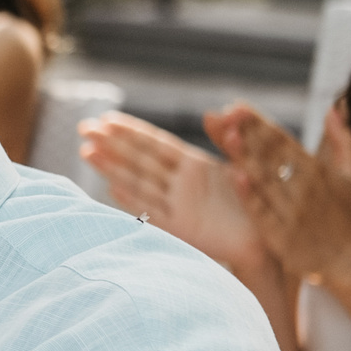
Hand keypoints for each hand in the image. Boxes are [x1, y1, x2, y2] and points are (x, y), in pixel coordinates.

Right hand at [78, 110, 267, 275]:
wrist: (267, 240)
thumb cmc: (258, 201)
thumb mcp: (247, 162)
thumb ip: (229, 138)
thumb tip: (217, 110)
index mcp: (195, 165)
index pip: (156, 143)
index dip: (131, 130)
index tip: (106, 118)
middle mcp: (181, 183)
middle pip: (140, 159)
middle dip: (111, 143)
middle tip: (83, 127)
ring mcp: (178, 205)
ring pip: (139, 182)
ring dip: (112, 167)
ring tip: (86, 152)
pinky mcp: (181, 228)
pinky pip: (152, 212)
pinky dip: (131, 201)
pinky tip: (111, 188)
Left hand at [206, 102, 350, 285]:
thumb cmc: (346, 214)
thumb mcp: (350, 174)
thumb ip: (342, 140)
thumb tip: (333, 106)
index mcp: (318, 172)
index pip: (283, 142)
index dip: (260, 123)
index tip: (238, 106)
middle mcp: (305, 189)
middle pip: (272, 156)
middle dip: (249, 133)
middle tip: (226, 112)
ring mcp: (293, 213)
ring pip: (266, 181)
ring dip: (247, 157)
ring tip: (228, 134)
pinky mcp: (283, 237)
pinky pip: (263, 214)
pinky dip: (251, 195)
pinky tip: (236, 176)